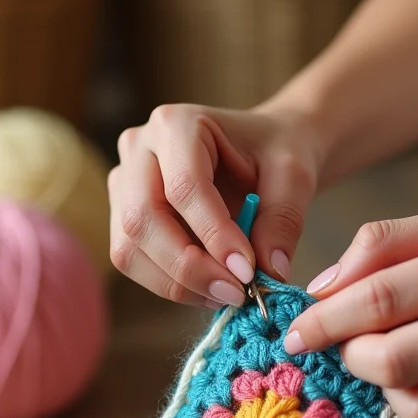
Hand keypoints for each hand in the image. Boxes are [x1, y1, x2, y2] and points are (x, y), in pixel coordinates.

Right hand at [109, 104, 321, 307]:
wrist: (262, 151)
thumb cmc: (275, 154)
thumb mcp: (293, 177)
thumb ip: (283, 220)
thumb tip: (270, 273)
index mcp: (178, 124)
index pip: (184, 187)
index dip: (214, 235)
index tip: (248, 273)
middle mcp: (139, 149)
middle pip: (143, 220)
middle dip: (189, 268)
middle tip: (236, 293)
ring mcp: (124, 184)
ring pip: (129, 249)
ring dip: (177, 283)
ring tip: (227, 293)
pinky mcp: (125, 216)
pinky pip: (134, 261)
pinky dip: (171, 284)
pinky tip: (210, 287)